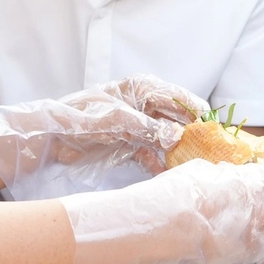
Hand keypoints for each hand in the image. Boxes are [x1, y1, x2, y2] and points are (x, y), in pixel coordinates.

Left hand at [0, 81, 201, 188]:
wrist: (50, 135)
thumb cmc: (81, 117)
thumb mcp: (118, 120)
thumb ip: (149, 129)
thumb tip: (178, 138)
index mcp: (143, 87)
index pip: (178, 97)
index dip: (197, 112)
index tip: (214, 129)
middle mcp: (144, 104)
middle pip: (176, 119)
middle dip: (191, 135)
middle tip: (209, 152)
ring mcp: (137, 124)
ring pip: (165, 138)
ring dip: (177, 152)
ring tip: (193, 166)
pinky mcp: (128, 143)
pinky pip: (150, 153)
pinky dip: (158, 163)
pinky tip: (167, 175)